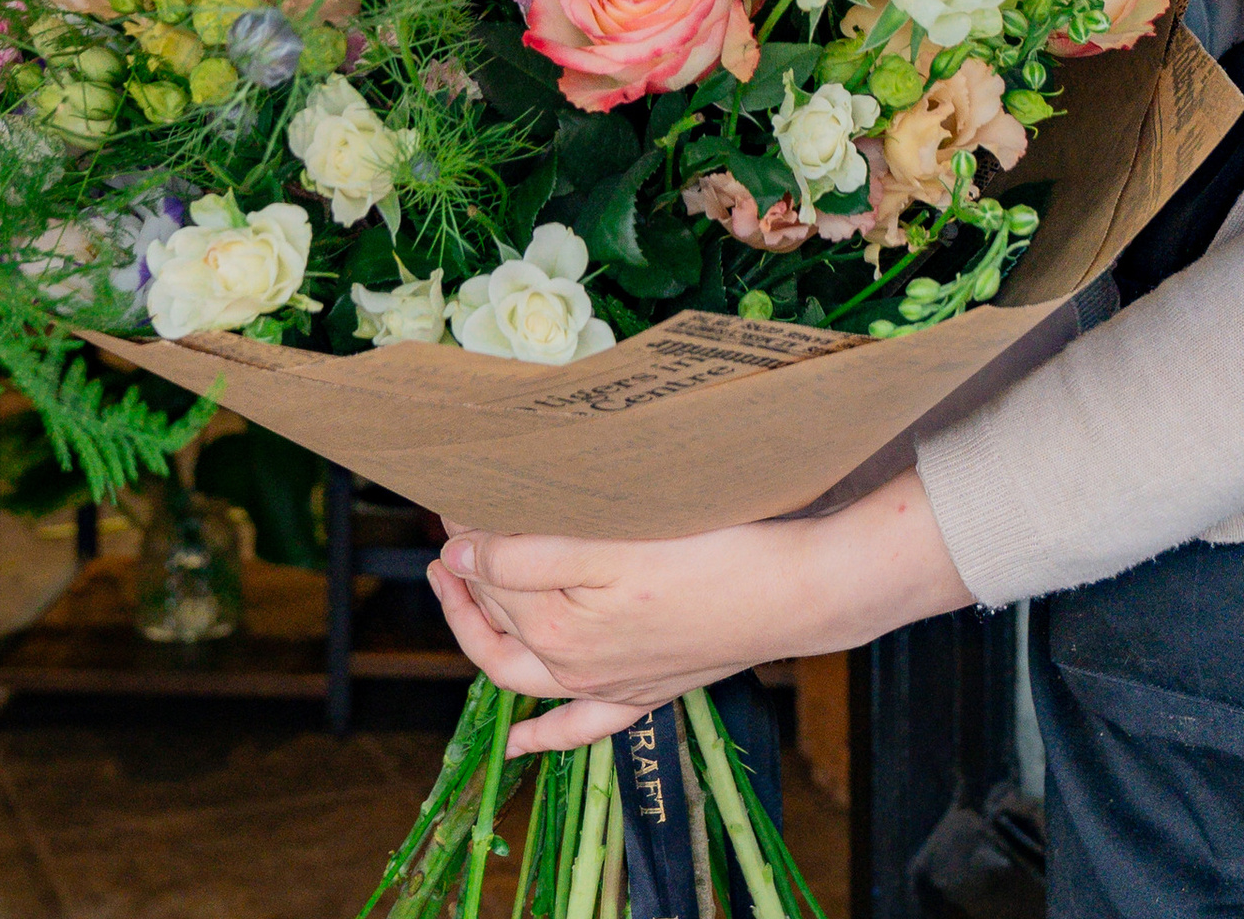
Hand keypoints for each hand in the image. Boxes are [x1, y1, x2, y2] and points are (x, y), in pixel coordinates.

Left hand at [427, 471, 973, 754]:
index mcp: (563, 629)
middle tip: (447, 536)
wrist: (795, 591)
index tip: (457, 500)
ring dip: (482, 638)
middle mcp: (579, 667)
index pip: (494, 577)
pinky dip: (544, 737)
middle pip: (501, 623)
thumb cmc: (713, 552)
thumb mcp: (613, 541)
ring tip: (458, 596)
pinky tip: (520, 742)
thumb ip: (530, 555)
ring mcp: (613, 685)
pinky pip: (581, 726)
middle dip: (466, 580)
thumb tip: (463, 556)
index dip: (470, 537)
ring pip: (525, 673)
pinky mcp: (647, 691)